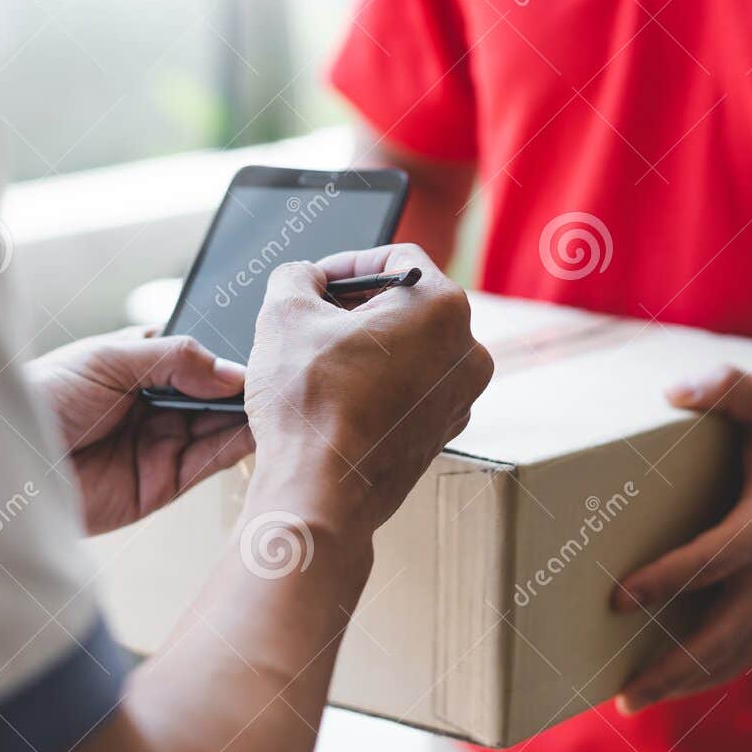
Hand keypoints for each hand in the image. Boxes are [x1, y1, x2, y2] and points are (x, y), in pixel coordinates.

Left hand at [28, 329, 252, 534]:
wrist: (6, 463)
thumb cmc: (42, 399)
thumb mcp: (107, 360)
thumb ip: (173, 359)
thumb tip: (230, 370)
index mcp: (141, 365)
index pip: (199, 357)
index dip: (228, 356)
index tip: (259, 352)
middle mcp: (157, 405)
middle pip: (216, 395)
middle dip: (244, 388)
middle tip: (275, 379)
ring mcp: (162, 444)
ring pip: (220, 428)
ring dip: (247, 417)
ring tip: (274, 402)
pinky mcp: (163, 484)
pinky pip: (209, 463)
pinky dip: (235, 448)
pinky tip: (255, 430)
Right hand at [244, 244, 493, 532]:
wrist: (320, 491)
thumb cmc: (310, 405)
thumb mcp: (284, 313)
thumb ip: (296, 276)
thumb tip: (303, 280)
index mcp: (442, 308)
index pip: (395, 259)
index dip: (346, 264)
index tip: (316, 282)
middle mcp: (466, 352)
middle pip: (406, 305)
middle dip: (355, 307)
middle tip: (312, 320)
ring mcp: (459, 398)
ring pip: (408, 350)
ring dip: (366, 348)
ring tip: (318, 362)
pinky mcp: (441, 433)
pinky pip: (409, 391)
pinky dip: (377, 385)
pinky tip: (336, 398)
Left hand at [612, 367, 751, 712]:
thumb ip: (727, 388)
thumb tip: (673, 393)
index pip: (710, 563)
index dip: (663, 582)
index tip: (617, 599)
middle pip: (721, 638)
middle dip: (670, 670)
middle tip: (622, 696)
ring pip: (735, 657)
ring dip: (686, 684)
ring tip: (634, 700)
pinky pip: (748, 653)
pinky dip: (711, 674)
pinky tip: (674, 684)